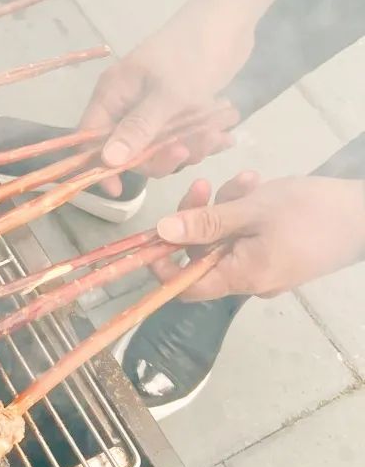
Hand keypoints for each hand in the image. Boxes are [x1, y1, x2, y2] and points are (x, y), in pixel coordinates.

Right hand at [80, 6, 251, 192]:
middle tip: (189, 150)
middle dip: (161, 155)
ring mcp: (153, 105)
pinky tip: (226, 132)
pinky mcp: (178, 107)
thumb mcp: (169, 94)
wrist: (230, 18)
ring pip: (160, 146)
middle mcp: (126, 102)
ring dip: (190, 146)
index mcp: (113, 94)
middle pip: (130, 149)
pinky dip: (203, 138)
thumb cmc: (194, 51)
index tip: (120, 189)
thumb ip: (139, 129)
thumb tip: (107, 162)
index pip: (91, 139)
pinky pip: (182, 136)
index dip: (100, 167)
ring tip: (217, 132)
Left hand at [152, 175, 364, 299]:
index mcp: (241, 277)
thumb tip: (161, 232)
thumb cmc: (313, 212)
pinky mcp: (280, 255)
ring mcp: (267, 269)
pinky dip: (245, 213)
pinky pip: (248, 237)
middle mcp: (250, 281)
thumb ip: (205, 223)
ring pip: (226, 240)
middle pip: (203, 256)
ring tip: (246, 179)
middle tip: (204, 185)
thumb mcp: (252, 210)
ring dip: (226, 208)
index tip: (153, 234)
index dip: (163, 264)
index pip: (185, 287)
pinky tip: (256, 187)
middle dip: (199, 218)